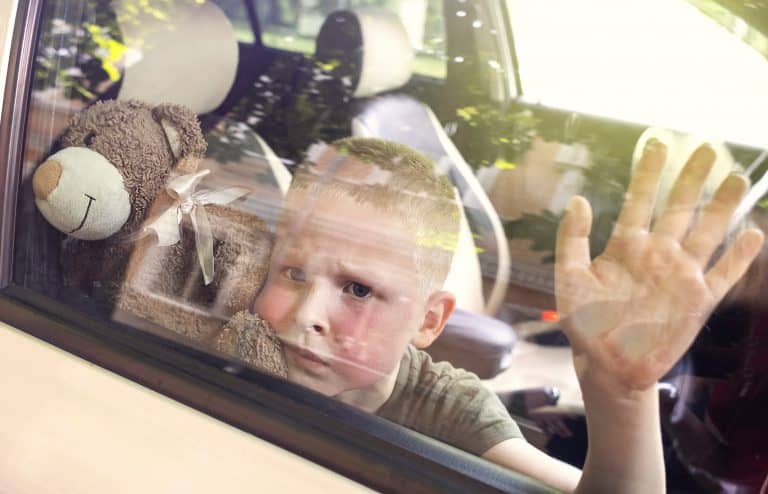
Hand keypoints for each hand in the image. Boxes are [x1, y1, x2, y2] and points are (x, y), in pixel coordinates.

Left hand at [555, 140, 763, 391]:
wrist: (608, 365)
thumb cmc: (584, 323)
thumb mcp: (569, 278)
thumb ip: (572, 239)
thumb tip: (578, 199)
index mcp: (625, 246)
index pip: (639, 200)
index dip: (649, 172)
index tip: (657, 142)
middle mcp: (656, 254)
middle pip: (679, 207)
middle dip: (692, 178)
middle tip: (707, 147)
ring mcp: (680, 275)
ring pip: (706, 232)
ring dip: (721, 206)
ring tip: (736, 177)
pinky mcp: (698, 300)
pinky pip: (723, 273)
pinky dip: (738, 255)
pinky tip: (752, 233)